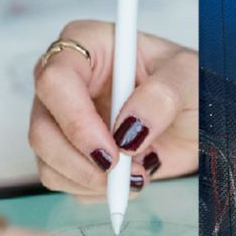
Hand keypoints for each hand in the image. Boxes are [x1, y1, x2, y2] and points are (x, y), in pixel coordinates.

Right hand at [28, 20, 197, 197]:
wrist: (194, 120)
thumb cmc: (188, 85)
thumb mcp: (188, 78)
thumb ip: (162, 96)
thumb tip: (130, 127)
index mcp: (87, 45)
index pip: (55, 80)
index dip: (76, 120)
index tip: (112, 149)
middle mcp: (66, 82)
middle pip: (41, 128)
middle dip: (81, 162)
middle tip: (124, 174)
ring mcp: (61, 118)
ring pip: (47, 161)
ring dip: (92, 180)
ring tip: (137, 172)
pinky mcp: (66, 151)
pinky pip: (62, 181)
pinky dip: (95, 189)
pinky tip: (126, 177)